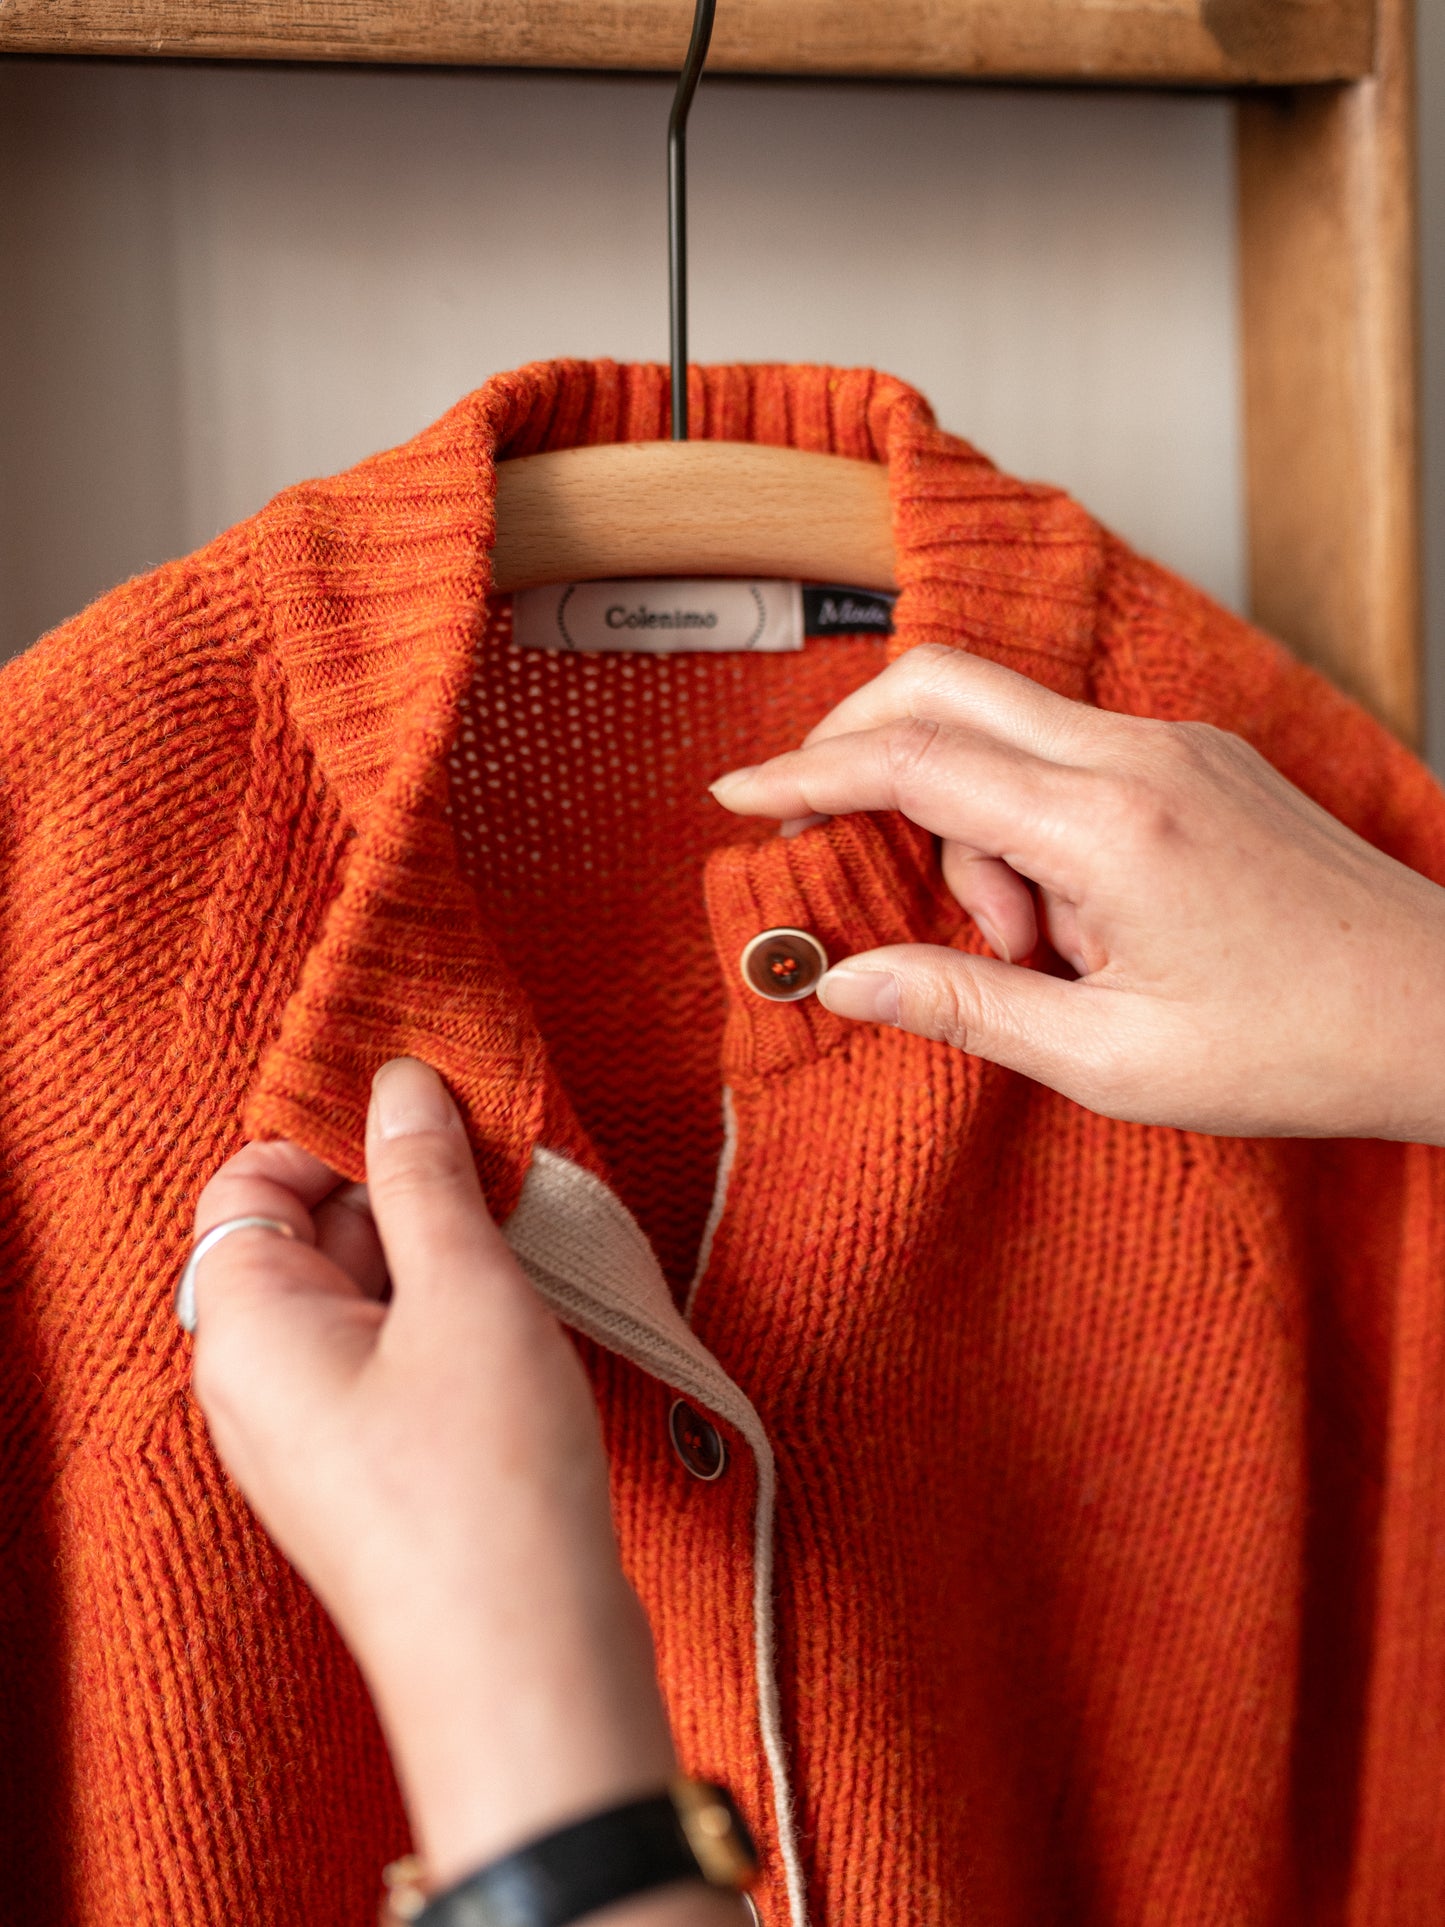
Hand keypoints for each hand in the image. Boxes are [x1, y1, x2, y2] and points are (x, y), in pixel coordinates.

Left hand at [188, 1059, 679, 1894]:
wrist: (528, 1668)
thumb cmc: (487, 1482)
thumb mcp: (465, 1295)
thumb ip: (426, 1178)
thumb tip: (399, 1085)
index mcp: (247, 1329)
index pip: (249, 1182)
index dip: (334, 1134)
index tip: (430, 1116)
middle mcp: (260, 1382)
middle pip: (307, 1235)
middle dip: (400, 1192)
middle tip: (497, 1177)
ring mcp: (315, 1435)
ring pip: (362, 1296)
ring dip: (438, 1256)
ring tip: (519, 1255)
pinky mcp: (373, 1474)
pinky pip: (392, 1357)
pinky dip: (449, 1320)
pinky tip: (519, 1322)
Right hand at [710, 645, 1444, 1143]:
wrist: (1444, 1015)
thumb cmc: (1297, 1049)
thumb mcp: (1110, 1058)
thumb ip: (962, 1005)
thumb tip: (843, 975)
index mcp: (1110, 824)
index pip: (913, 759)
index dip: (806, 773)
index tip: (737, 794)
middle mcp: (1140, 752)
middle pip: (946, 687)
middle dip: (862, 748)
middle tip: (829, 837)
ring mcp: (1175, 743)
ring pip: (1005, 730)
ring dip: (971, 828)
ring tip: (1034, 951)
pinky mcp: (1197, 759)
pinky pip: (1066, 755)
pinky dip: (1028, 824)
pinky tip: (1073, 920)